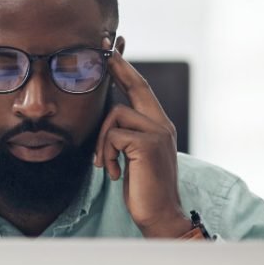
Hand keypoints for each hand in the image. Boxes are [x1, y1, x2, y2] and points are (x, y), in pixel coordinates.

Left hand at [95, 42, 192, 238]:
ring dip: (101, 141)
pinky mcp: (148, 144)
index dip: (126, 69)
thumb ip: (127, 136)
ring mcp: (158, 132)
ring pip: (115, 115)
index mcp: (159, 125)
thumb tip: (108, 121)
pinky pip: (113, 135)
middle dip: (118, 66)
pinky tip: (112, 173)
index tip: (113, 50)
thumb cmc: (144, 190)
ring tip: (105, 165)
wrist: (160, 216)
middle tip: (104, 48)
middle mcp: (162, 124)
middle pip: (137, 84)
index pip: (142, 89)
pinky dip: (106, 154)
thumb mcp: (134, 157)